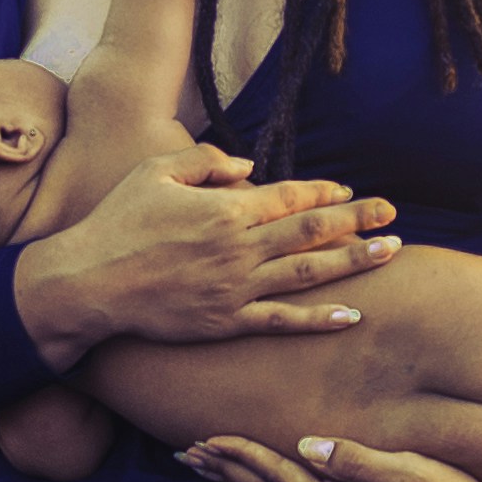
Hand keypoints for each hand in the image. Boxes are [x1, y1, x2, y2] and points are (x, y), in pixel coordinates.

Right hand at [12, 146, 395, 368]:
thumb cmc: (117, 222)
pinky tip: (351, 314)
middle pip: (312, 231)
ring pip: (308, 272)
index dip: (324, 194)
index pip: (289, 197)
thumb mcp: (155, 171)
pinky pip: (282, 321)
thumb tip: (248, 167)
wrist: (88, 284)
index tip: (349, 192)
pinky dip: (318, 318)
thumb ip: (204, 160)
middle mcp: (239, 248)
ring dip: (354, 261)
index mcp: (224, 209)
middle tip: (392, 214)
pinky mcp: (226, 322)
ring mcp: (236, 288)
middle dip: (357, 220)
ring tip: (390, 252)